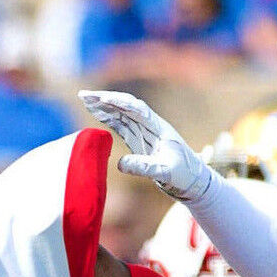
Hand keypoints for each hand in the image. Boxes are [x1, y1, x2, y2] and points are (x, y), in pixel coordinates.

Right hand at [78, 89, 213, 201]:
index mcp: (159, 127)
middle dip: (105, 99)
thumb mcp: (165, 173)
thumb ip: (144, 167)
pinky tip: (97, 114)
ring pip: (121, 114)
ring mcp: (144, 132)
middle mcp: (150, 125)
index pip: (137, 109)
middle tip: (84, 95)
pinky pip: (121, 125)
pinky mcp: (139, 140)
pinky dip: (108, 118)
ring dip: (104, 106)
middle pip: (126, 106)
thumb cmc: (184, 175)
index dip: (119, 102)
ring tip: (85, 99)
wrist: (192, 180)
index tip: (102, 99)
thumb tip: (120, 164)